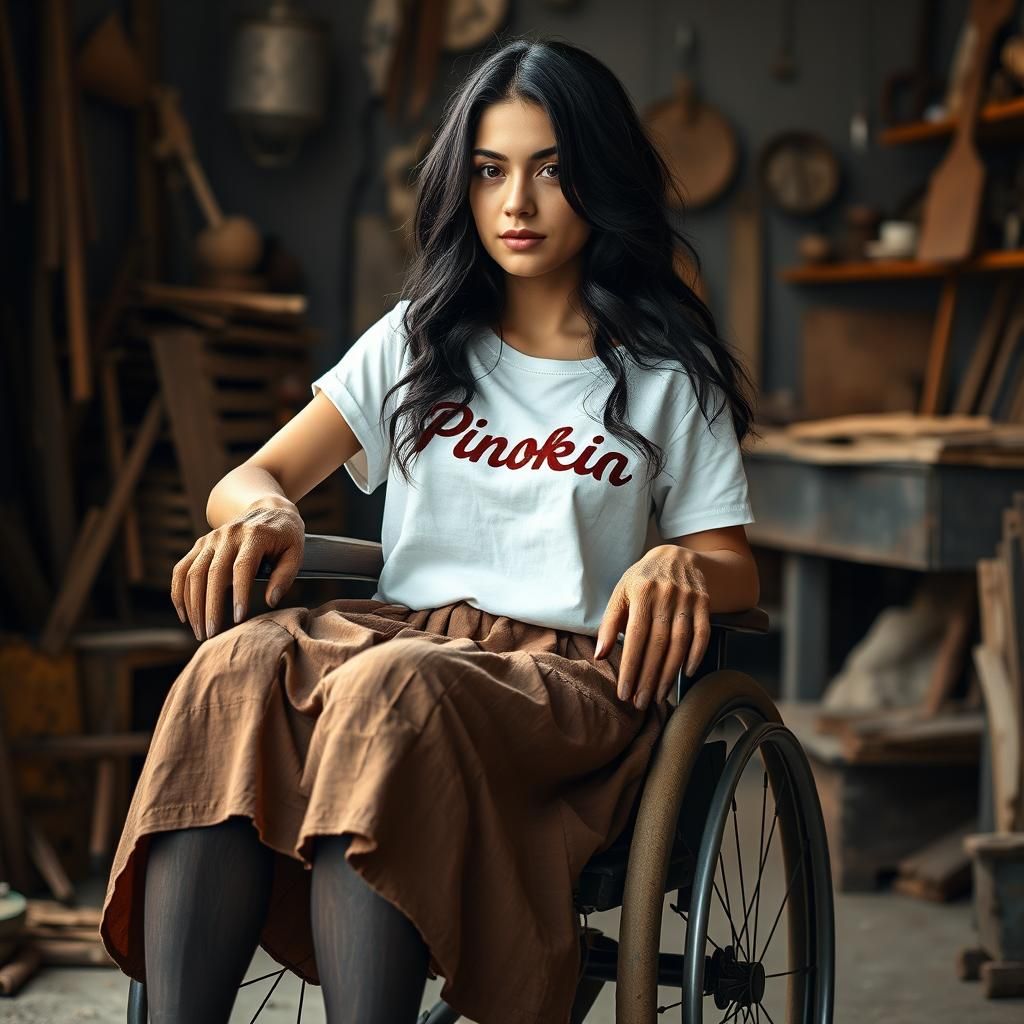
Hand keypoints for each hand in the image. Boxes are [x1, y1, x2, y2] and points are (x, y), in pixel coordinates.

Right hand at [171, 499, 304, 641]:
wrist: (268, 509)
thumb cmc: (286, 536)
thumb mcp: (295, 552)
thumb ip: (285, 576)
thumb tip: (270, 601)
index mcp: (254, 535)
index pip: (242, 567)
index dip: (239, 594)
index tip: (239, 619)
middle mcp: (228, 535)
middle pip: (212, 573)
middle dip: (210, 606)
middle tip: (211, 634)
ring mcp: (211, 539)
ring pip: (193, 573)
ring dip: (193, 604)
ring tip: (199, 631)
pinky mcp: (201, 545)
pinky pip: (182, 569)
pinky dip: (179, 592)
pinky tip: (185, 615)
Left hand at [594, 546, 710, 709]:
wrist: (677, 556)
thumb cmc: (643, 579)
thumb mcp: (621, 592)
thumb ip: (609, 622)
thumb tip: (600, 655)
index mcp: (642, 592)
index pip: (634, 637)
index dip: (630, 667)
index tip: (623, 692)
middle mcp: (666, 595)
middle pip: (658, 645)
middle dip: (648, 678)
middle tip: (639, 703)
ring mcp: (688, 599)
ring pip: (680, 643)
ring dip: (669, 673)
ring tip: (658, 696)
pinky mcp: (704, 604)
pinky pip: (702, 634)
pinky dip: (696, 655)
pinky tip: (686, 674)